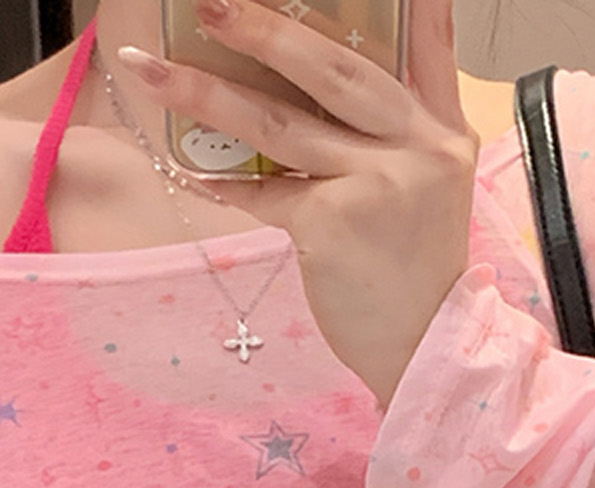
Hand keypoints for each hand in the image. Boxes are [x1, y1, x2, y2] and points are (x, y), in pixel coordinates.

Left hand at [116, 0, 478, 408]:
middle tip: (210, 3)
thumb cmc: (414, 272)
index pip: (426, 44)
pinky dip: (223, 184)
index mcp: (442, 129)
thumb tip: (326, 89)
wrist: (424, 347)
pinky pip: (264, 193)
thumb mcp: (431, 188)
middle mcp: (417, 146)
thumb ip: (397, 131)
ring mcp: (376, 184)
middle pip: (331, 67)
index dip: (401, 2)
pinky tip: (187, 170)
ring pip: (278, 123)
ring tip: (152, 69)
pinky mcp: (334, 225)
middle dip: (263, 29)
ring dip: (207, 93)